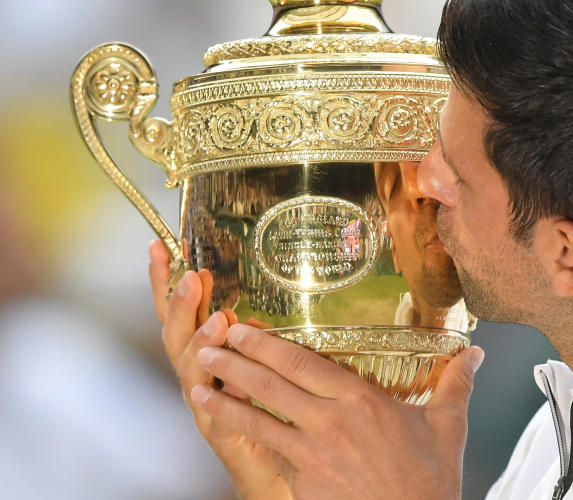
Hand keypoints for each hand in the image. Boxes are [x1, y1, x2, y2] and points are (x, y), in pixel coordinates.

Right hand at [149, 240, 292, 499]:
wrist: (271, 467)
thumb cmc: (266, 409)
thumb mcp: (258, 361)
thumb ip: (250, 336)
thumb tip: (249, 311)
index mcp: (204, 354)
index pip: (180, 312)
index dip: (166, 282)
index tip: (160, 247)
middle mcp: (196, 376)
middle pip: (176, 335)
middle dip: (181, 305)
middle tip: (191, 276)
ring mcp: (204, 404)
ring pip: (192, 370)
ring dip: (202, 342)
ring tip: (218, 320)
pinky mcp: (221, 431)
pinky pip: (219, 408)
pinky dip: (224, 389)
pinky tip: (233, 374)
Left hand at [190, 322, 484, 499]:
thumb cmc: (430, 482)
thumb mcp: (448, 427)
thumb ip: (455, 384)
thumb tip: (476, 354)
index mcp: (360, 400)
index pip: (303, 362)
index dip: (267, 344)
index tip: (243, 328)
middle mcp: (330, 422)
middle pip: (273, 384)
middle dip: (235, 362)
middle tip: (208, 344)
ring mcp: (312, 456)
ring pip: (258, 420)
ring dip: (224, 401)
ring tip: (196, 386)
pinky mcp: (304, 484)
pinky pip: (267, 455)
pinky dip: (242, 439)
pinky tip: (223, 431)